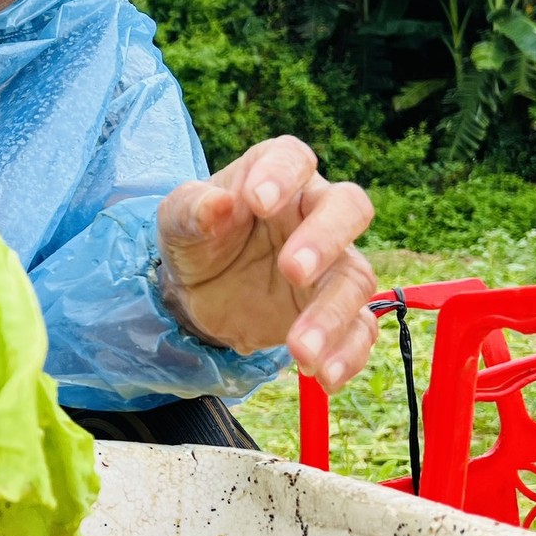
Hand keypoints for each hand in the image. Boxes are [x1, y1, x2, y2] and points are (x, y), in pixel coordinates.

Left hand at [155, 136, 378, 389]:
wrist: (198, 293)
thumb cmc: (195, 239)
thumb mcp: (176, 221)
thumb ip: (193, 209)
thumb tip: (217, 203)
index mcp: (275, 176)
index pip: (294, 159)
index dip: (283, 175)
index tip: (257, 202)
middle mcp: (314, 213)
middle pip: (349, 209)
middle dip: (326, 239)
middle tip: (291, 270)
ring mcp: (331, 263)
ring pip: (355, 279)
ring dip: (333, 315)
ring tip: (300, 350)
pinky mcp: (335, 310)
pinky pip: (359, 330)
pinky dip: (347, 355)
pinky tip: (323, 376)